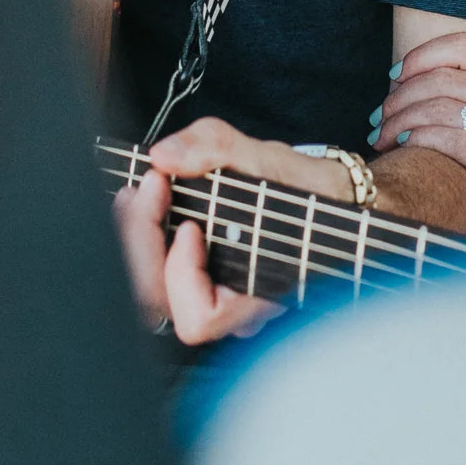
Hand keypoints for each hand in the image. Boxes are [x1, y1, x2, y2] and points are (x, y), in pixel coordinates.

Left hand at [111, 117, 329, 353]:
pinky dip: (148, 243)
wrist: (326, 197)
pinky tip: (153, 209)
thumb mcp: (267, 156)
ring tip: (144, 196)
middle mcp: (233, 307)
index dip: (183, 275)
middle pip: (163, 305)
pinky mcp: (201, 281)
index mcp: (259, 292)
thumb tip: (164, 156)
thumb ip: (214, 147)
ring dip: (139, 244)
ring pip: (156, 293)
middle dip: (140, 245)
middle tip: (143, 193)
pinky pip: (160, 278)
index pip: (200, 316)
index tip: (189, 225)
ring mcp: (216, 298)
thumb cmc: (305, 188)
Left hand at [374, 31, 465, 235]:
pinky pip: (456, 144)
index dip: (426, 53)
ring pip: (447, 109)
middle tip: (381, 110)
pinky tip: (403, 146)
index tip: (399, 72)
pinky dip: (421, 140)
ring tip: (384, 133)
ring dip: (403, 118)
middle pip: (450, 78)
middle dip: (403, 92)